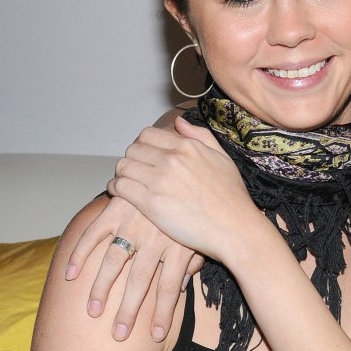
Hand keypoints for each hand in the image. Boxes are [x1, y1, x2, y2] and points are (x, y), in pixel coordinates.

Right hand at [65, 194, 200, 341]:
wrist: (183, 163)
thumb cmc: (195, 205)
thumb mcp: (200, 233)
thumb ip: (192, 260)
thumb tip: (182, 285)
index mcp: (178, 245)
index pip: (171, 288)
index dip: (163, 314)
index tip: (155, 337)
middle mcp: (155, 237)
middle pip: (141, 282)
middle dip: (129, 311)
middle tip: (118, 335)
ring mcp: (134, 222)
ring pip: (115, 262)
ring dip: (102, 289)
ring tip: (92, 312)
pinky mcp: (117, 208)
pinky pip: (95, 233)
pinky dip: (80, 253)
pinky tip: (71, 275)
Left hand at [107, 117, 261, 261]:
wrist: (235, 228)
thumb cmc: (232, 197)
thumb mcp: (222, 158)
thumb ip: (200, 136)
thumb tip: (178, 122)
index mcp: (187, 146)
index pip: (148, 135)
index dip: (142, 145)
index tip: (144, 157)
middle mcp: (172, 159)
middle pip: (132, 150)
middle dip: (131, 160)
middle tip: (135, 172)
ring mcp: (160, 181)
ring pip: (123, 166)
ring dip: (121, 174)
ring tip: (125, 182)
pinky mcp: (151, 203)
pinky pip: (121, 187)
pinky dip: (115, 188)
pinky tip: (120, 193)